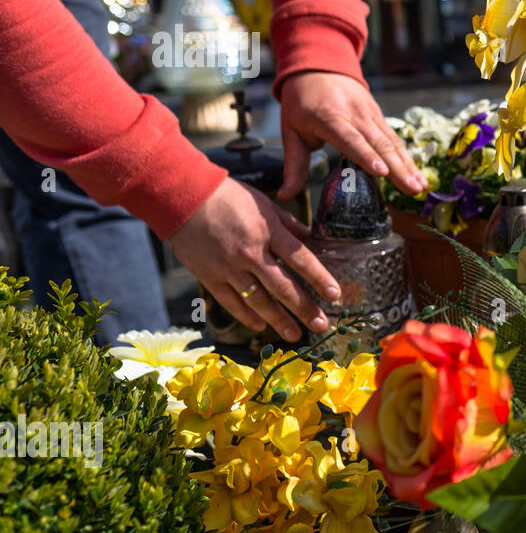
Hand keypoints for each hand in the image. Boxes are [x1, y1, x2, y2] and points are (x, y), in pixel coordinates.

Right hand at [170, 177, 339, 341]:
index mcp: (268, 232)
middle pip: (283, 287)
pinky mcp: (209, 276)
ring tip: (295, 335)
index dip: (320, 278)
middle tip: (321, 326)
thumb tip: (309, 238)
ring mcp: (229, 267)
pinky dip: (246, 316)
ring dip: (278, 320)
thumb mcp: (264, 204)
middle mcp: (251, 253)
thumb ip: (288, 224)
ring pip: (258, 300)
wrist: (182, 198)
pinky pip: (231, 302)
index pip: (301, 259)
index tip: (336, 295)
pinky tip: (260, 327)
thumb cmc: (227, 197)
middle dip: (304, 308)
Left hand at [277, 71, 425, 200]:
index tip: (382, 173)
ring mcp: (370, 115)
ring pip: (392, 142)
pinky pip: (395, 139)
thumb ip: (293, 166)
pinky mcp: (379, 116)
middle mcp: (355, 115)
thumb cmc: (301, 103)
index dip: (367, 156)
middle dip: (398, 168)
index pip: (350, 139)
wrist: (319, 67)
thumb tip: (284, 196)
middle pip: (380, 144)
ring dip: (408, 165)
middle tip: (413, 190)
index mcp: (329, 119)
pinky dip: (407, 157)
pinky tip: (418, 174)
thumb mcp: (291, 132)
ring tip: (421, 186)